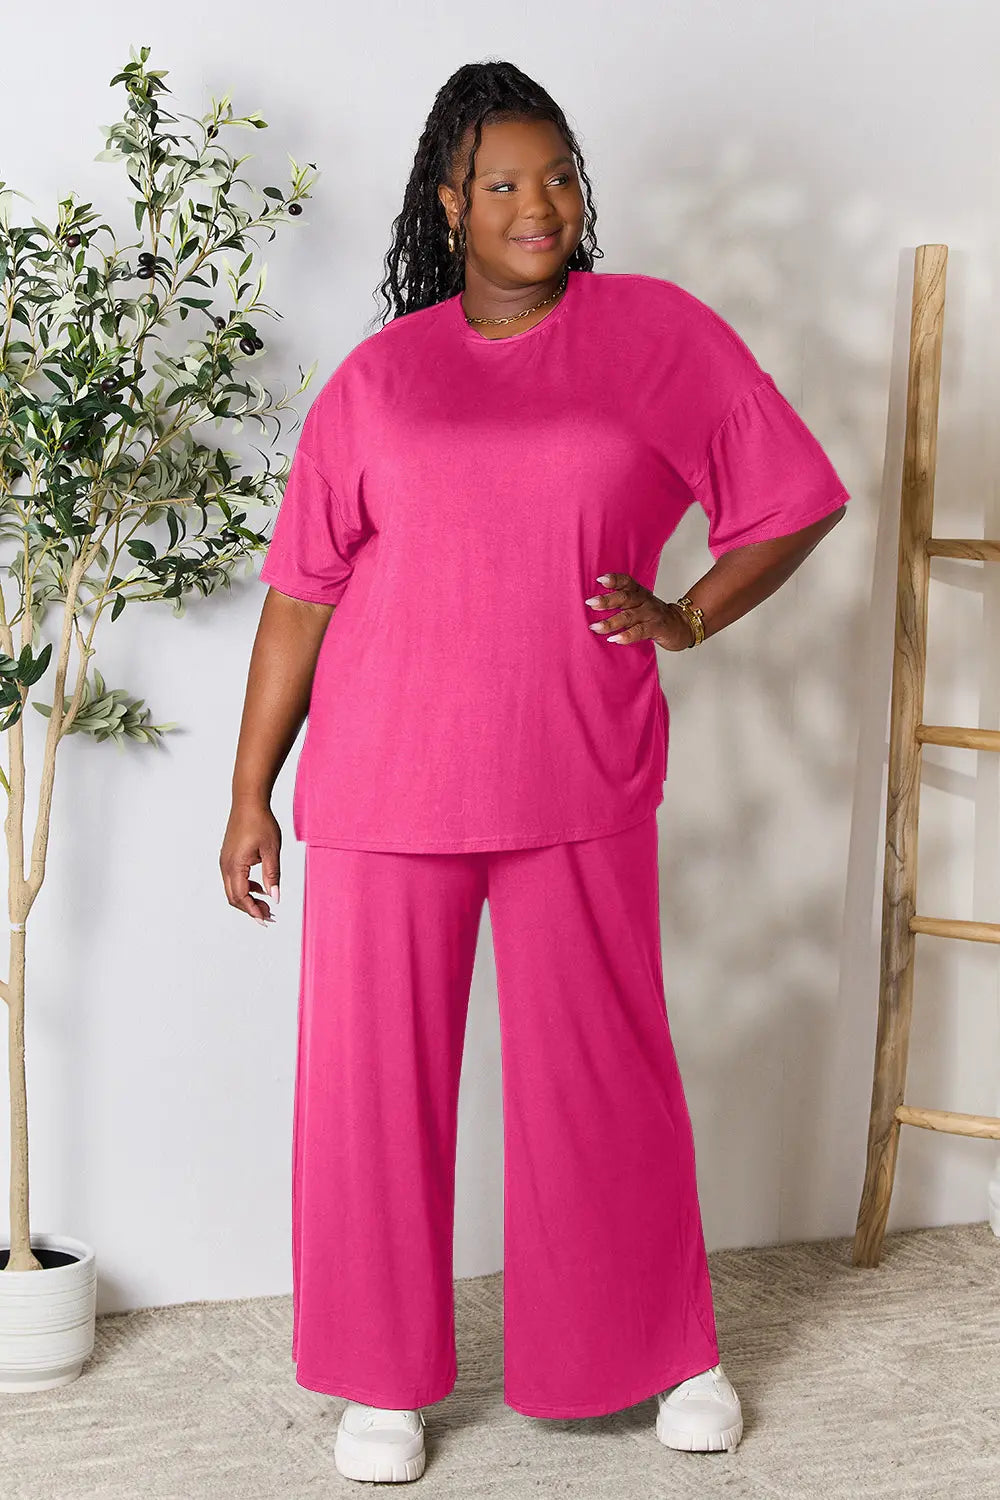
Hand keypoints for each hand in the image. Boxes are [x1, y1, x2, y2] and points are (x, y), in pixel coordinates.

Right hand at [220, 797, 281, 926]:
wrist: (248, 802)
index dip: (253, 911)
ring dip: (248, 900)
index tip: (266, 920)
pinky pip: (233, 879)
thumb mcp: (271, 850)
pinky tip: (261, 888)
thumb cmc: (261, 822)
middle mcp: (225, 865)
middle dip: (251, 909)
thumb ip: (272, 876)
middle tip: (269, 916)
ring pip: (233, 889)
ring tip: (267, 906)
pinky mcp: (228, 857)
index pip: (241, 896)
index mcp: (235, 865)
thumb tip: (275, 898)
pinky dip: (246, 888)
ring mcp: (225, 861)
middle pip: (234, 897)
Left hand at [584, 573, 694, 651]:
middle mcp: (644, 601)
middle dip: (607, 600)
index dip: (614, 580)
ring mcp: (651, 614)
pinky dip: (627, 635)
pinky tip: (615, 639)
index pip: (627, 582)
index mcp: (639, 593)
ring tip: (596, 627)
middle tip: (590, 603)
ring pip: (629, 616)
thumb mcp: (639, 604)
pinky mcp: (656, 628)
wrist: (680, 626)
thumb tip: (594, 605)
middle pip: (625, 598)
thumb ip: (622, 602)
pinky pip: (640, 631)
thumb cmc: (653, 615)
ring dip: (611, 622)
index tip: (600, 580)